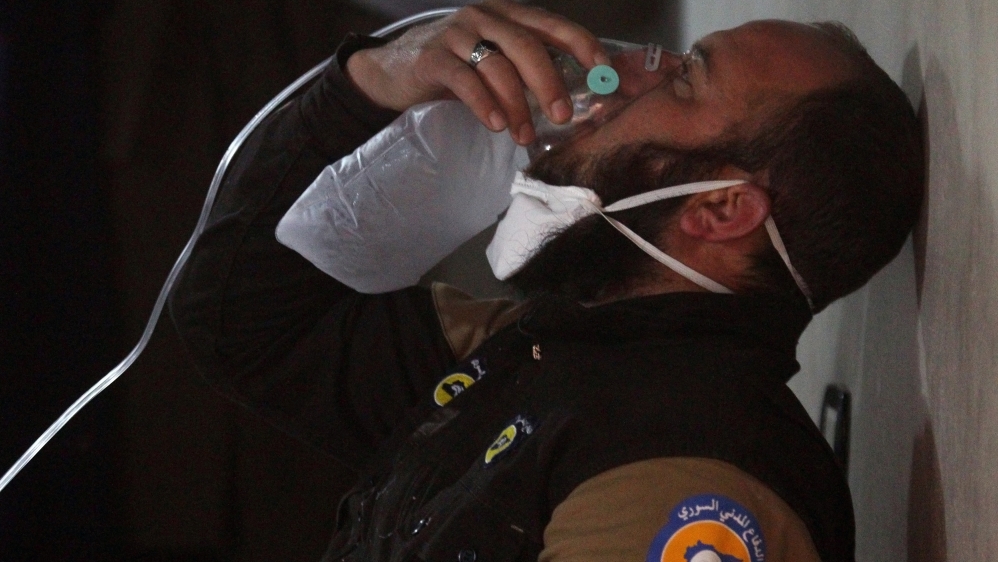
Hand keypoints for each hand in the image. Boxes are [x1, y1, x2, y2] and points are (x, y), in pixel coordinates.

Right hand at [345, 0, 608, 144]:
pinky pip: (465, 79)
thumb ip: (526, 72)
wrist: (391, 71)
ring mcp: (457, 34)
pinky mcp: (432, 57)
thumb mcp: (494, 62)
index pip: (553, 25)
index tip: (604, 74)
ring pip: (497, 65)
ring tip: (524, 135)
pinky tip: (495, 125)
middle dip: (550, 82)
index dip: (583, 46)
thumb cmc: (454, 70)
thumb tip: (572, 104)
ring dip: (516, 104)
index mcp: (508, 15)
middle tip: (564, 116)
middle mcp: (485, 17)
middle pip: (527, 45)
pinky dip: (484, 103)